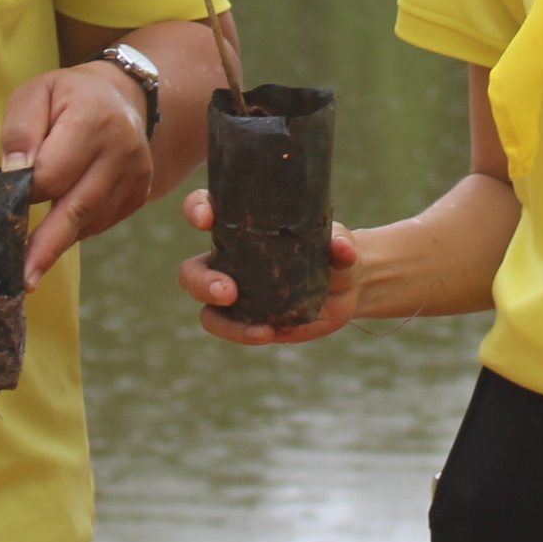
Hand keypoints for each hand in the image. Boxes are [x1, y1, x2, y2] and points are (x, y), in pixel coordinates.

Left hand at [3, 60, 151, 287]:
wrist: (124, 96)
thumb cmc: (69, 97)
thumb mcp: (35, 94)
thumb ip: (19, 132)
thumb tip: (13, 175)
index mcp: (93, 119)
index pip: (52, 174)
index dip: (24, 192)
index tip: (2, 204)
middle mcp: (122, 150)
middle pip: (76, 208)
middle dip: (46, 246)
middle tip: (23, 279)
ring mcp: (136, 175)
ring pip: (90, 222)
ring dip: (58, 240)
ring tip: (31, 259)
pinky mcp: (139, 194)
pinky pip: (101, 223)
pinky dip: (77, 229)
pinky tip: (60, 226)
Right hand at [176, 188, 359, 342]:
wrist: (349, 286)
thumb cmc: (334, 249)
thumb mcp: (340, 240)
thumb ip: (339, 242)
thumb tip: (342, 250)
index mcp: (241, 226)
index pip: (206, 207)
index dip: (196, 209)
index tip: (206, 218)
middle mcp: (229, 259)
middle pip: (193, 271)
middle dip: (202, 282)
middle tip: (229, 292)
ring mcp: (236, 293)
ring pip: (207, 309)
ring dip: (223, 321)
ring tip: (259, 330)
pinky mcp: (247, 319)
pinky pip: (233, 328)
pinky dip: (246, 334)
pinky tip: (270, 333)